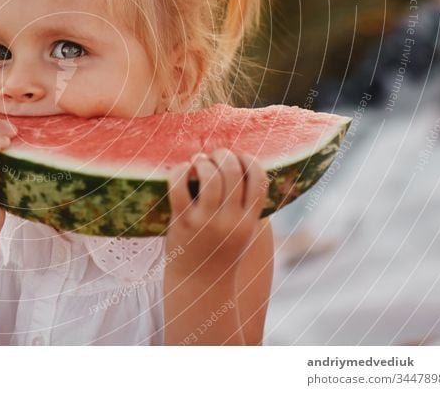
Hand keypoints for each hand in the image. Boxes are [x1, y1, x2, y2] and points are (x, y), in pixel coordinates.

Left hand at [164, 148, 268, 279]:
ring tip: (198, 160)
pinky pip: (179, 188)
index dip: (251, 160)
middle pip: (233, 173)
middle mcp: (231, 221)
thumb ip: (248, 206)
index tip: (240, 156)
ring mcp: (206, 222)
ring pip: (209, 178)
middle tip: (215, 154)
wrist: (199, 285)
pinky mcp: (182, 223)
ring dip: (203, 162)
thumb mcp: (244, 232)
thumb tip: (243, 170)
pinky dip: (179, 172)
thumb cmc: (221, 253)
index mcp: (249, 221)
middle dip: (224, 155)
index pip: (260, 180)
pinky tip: (181, 170)